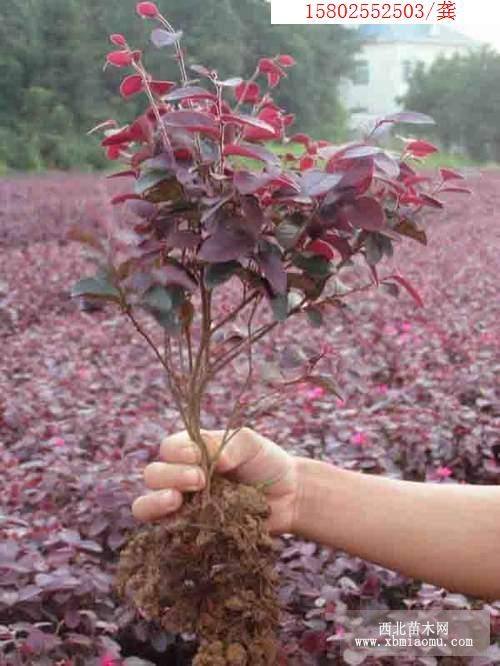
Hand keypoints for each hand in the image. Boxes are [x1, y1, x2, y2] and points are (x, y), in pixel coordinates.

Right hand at [132, 427, 299, 534]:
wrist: (289, 496)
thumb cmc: (266, 462)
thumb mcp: (249, 443)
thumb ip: (227, 444)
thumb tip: (211, 461)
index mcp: (190, 451)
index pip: (168, 448)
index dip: (177, 452)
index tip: (198, 457)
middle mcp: (179, 477)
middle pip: (153, 474)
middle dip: (171, 475)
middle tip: (200, 480)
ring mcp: (181, 506)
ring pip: (145, 504)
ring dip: (155, 501)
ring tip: (176, 500)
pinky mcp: (188, 532)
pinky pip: (165, 533)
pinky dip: (167, 528)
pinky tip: (185, 524)